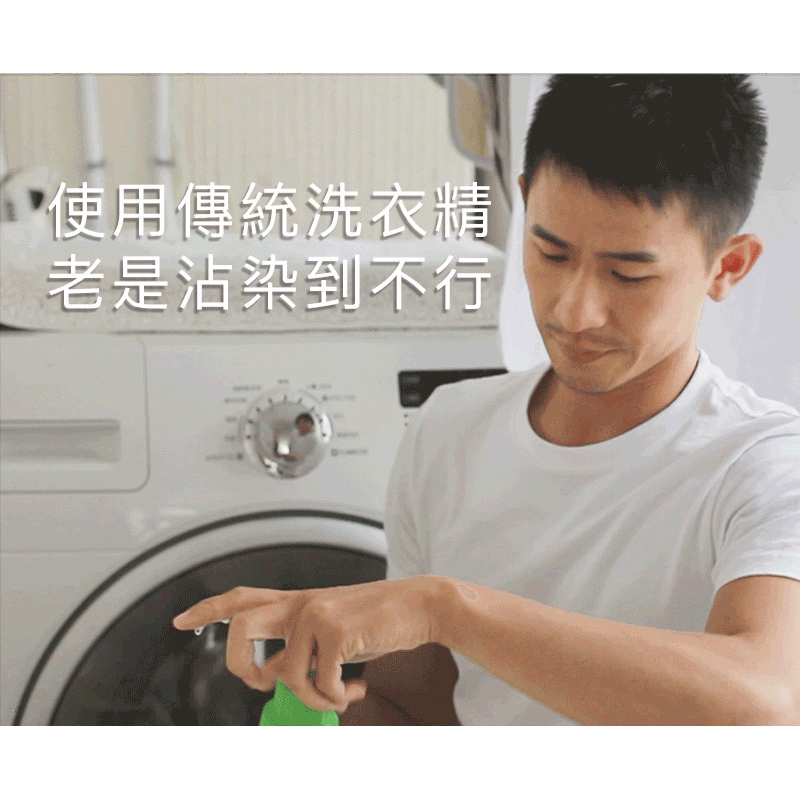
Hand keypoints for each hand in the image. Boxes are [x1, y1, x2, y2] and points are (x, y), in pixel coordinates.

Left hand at [172, 576, 438, 712]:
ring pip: (285, 675)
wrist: (419, 606)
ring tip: (338, 694)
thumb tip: (275, 679)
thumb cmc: (376, 623)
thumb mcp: (332, 634)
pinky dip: (337, 698)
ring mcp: (315, 613)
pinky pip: (319, 685)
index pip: (242, 598)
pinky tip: (354, 687)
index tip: (180, 621)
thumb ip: (300, 650)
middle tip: (259, 684)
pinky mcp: (335, 629)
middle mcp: (300, 603)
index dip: (208, 609)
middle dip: (240, 665)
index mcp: (297, 602)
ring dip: (313, 699)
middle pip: (240, 628)